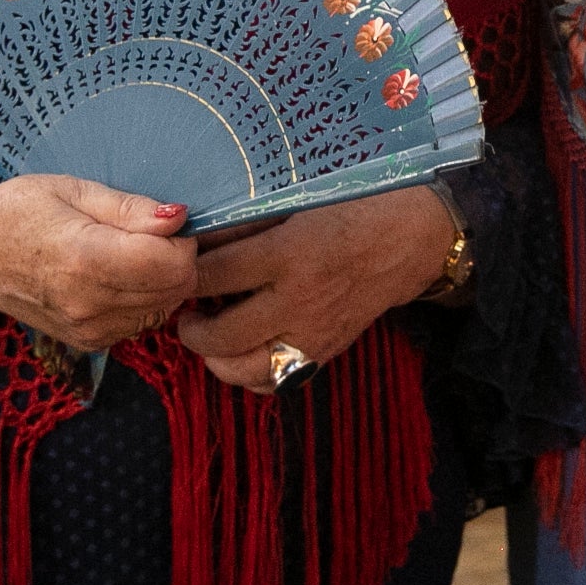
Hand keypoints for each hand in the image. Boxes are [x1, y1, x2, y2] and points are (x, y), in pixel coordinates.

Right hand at [0, 175, 196, 352]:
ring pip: (164, 309)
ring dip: (163, 282)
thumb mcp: (74, 190)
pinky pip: (142, 322)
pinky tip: (117, 278)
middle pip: (176, 290)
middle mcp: (88, 304)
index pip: (172, 265)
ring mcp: (88, 330)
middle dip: (178, 260)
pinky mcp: (88, 343)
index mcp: (85, 259)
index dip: (182, 241)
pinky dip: (144, 300)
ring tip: (128, 255)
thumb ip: (130, 208)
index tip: (164, 224)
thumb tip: (180, 218)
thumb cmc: (20, 210)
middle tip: (150, 236)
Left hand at [174, 185, 454, 393]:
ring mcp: (314, 332)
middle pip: (222, 333)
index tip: (176, 267)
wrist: (409, 238)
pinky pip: (275, 382)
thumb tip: (196, 236)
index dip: (185, 273)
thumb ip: (247, 223)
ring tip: (207, 336)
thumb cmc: (352, 209)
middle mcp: (300, 299)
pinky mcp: (325, 352)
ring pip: (244, 369)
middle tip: (183, 308)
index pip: (215, 274)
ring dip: (214, 357)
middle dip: (190, 326)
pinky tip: (242, 352)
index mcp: (290, 252)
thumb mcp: (297, 202)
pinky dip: (249, 375)